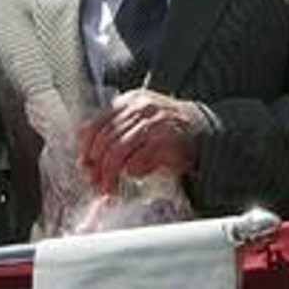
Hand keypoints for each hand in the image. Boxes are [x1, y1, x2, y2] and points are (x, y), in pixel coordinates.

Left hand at [77, 89, 204, 192]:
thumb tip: (85, 152)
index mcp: (130, 101)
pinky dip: (132, 172)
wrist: (203, 128)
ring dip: (109, 175)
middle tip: (94, 182)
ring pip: (117, 152)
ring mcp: (154, 124)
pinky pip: (137, 162)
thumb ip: (116, 127)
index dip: (86, 148)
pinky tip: (134, 175)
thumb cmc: (167, 127)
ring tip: (108, 187)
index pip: (96, 123)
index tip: (84, 164)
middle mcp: (141, 108)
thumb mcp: (140, 117)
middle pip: (105, 140)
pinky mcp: (165, 142)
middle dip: (96, 166)